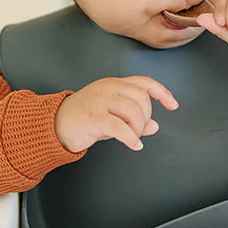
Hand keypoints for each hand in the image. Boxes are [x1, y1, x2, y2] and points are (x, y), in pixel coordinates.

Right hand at [55, 76, 178, 152]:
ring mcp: (100, 101)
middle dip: (146, 117)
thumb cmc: (83, 119)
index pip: (144, 82)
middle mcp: (108, 88)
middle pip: (141, 98)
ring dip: (138, 128)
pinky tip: (134, 144)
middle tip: (139, 130)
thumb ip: (133, 119)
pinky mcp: (93, 116)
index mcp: (114, 84)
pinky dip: (131, 137)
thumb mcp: (112, 117)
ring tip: (133, 138)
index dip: (162, 92)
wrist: (54, 125)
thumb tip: (154, 126)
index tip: (173, 105)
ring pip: (133, 111)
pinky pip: (119, 127)